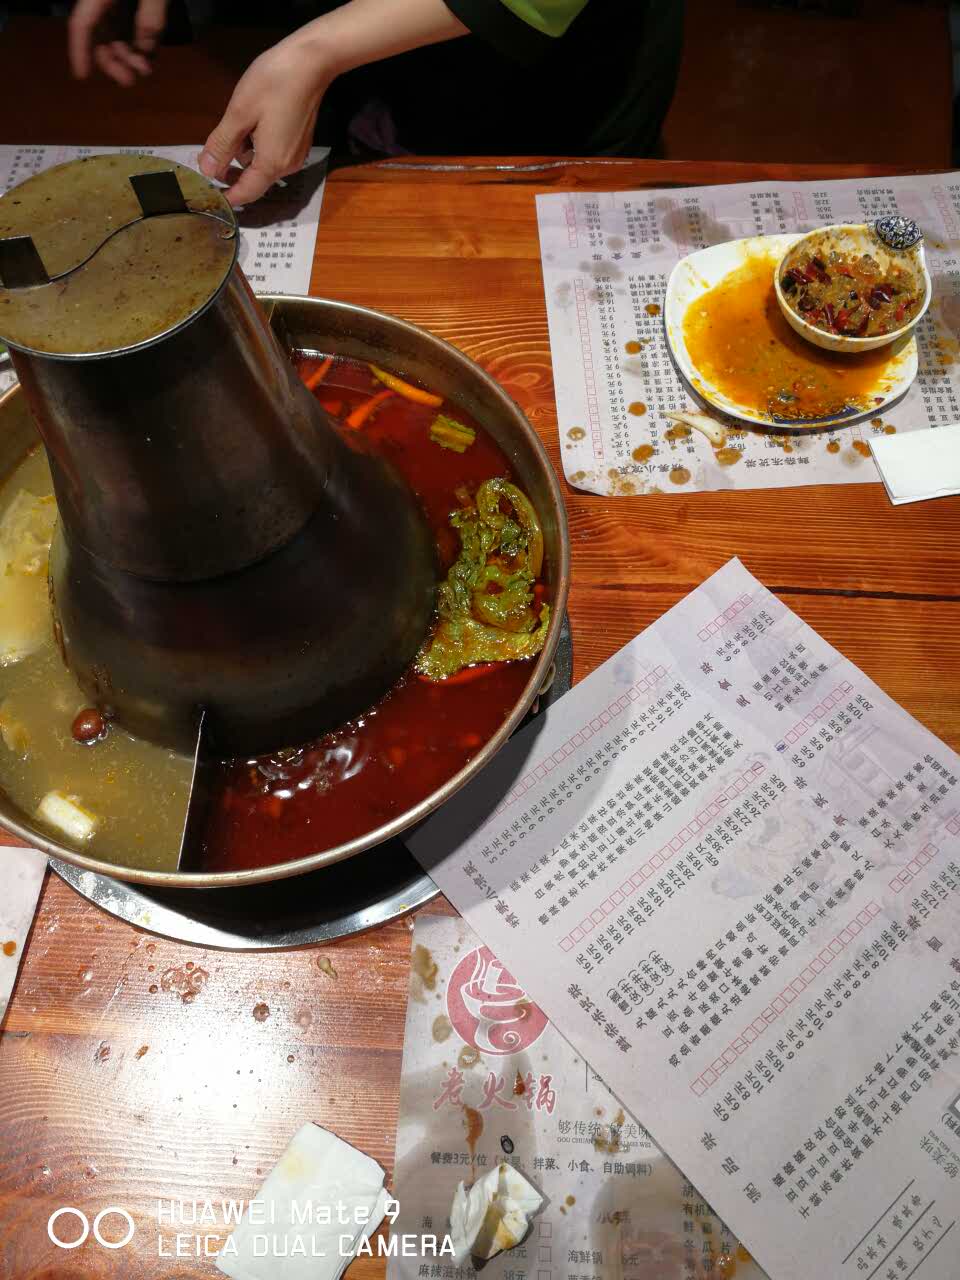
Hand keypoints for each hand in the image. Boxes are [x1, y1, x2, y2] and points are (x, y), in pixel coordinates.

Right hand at [68, 0, 167, 85]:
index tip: (82, 76)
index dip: (79, 50)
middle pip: (99, 31)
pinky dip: (136, 40)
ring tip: (145, 68)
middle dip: (113, 59)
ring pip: (114, 30)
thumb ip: (151, 18)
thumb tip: (144, 52)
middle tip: (130, 80)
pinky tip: (148, 54)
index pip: (82, 23)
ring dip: (127, 53)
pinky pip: (127, 22)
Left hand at [199, 32, 333, 207]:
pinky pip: (273, 155)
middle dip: (232, 171)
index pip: (246, 193)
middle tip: (210, 153)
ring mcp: (295, 155)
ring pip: (262, 166)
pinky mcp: (299, 143)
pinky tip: (253, 123)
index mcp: (271, 163)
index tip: (208, 194)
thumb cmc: (273, 83)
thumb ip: (221, 145)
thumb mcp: (239, 113)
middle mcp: (286, 166)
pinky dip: (258, 147)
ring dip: (245, 155)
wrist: (310, 62)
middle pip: (254, 181)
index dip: (226, 197)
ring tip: (236, 124)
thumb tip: (206, 171)